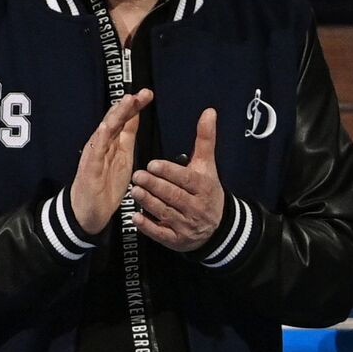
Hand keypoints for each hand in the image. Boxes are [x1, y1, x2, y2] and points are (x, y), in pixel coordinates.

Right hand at [71, 89, 153, 234]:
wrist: (88, 211)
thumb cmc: (105, 186)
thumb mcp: (123, 158)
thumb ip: (128, 136)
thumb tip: (136, 116)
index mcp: (113, 143)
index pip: (124, 119)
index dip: (135, 106)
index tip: (147, 95)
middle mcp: (103, 144)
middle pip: (115, 119)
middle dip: (128, 105)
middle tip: (143, 93)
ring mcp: (95, 154)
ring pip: (106, 129)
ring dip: (116, 115)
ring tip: (128, 102)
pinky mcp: (90, 166)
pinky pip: (96, 148)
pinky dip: (102, 135)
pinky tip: (108, 125)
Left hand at [130, 107, 224, 251]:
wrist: (218, 227)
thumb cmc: (206, 190)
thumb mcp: (206, 165)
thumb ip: (205, 139)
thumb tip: (209, 111)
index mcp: (204, 187)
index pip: (186, 179)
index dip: (169, 172)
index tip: (152, 164)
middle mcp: (197, 207)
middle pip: (174, 196)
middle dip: (155, 186)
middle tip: (136, 175)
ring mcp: (187, 226)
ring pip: (166, 213)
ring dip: (149, 203)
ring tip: (134, 191)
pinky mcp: (177, 240)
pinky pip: (161, 234)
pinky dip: (148, 227)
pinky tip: (135, 217)